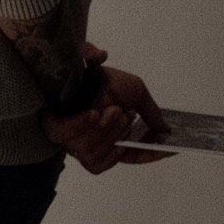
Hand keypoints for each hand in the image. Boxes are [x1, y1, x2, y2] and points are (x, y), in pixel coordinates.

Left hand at [41, 52, 170, 173]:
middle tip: (123, 114)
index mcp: (111, 133)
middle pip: (113, 155)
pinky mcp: (58, 135)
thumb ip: (151, 113)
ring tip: (108, 109)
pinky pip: (75, 146)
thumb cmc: (103, 79)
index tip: (164, 150)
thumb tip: (165, 132)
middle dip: (121, 134)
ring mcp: (73, 139)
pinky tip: (93, 114)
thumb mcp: (136, 91)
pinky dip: (88, 129)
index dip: (147, 155)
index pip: (131, 155)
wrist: (75, 68)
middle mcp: (93, 140)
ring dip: (106, 130)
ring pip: (93, 154)